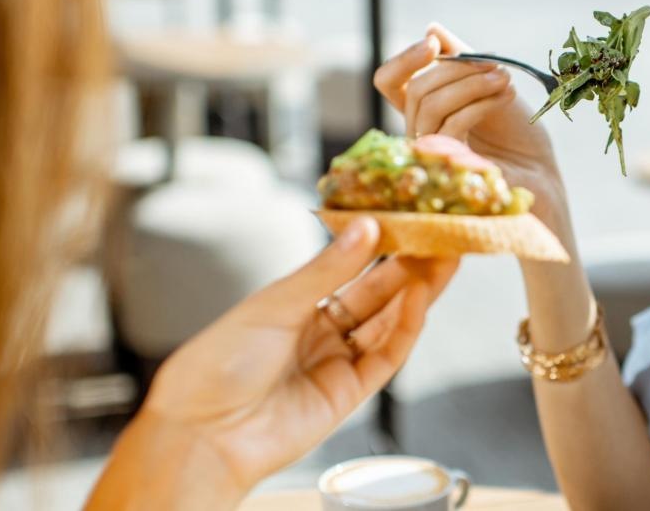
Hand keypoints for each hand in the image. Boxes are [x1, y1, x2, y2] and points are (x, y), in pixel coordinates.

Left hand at [88, 218, 456, 507]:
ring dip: (418, 291)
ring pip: (388, 322)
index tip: (409, 217)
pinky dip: (406, 326)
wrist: (204, 432)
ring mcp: (336, 362)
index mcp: (295, 305)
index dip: (382, 245)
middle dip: (411, 264)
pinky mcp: (350, 393)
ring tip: (445, 258)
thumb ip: (327, 270)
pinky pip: (386, 355)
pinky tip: (420, 297)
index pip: (349, 268)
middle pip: (377, 294)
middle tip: (443, 234)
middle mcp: (320, 332)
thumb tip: (367, 227)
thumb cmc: (220, 364)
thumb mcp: (274, 304)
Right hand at [373, 24, 571, 238]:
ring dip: (471, 83)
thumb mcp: (489, 84)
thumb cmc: (515, 130)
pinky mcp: (449, 166)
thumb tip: (432, 29)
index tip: (433, 43)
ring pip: (430, 105)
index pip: (390, 82)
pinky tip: (506, 95)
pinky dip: (480, 103)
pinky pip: (451, 124)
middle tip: (496, 65)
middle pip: (416, 89)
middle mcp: (420, 131)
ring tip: (505, 78)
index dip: (404, 59)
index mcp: (423, 109)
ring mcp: (431, 152)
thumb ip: (462, 59)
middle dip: (457, 69)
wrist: (541, 171)